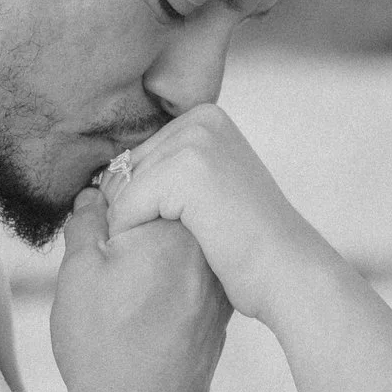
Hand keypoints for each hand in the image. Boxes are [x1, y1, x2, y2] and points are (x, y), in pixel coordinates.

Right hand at [48, 190, 230, 391]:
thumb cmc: (101, 346)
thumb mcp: (79, 271)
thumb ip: (88, 221)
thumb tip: (97, 195)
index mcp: (176, 230)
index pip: (147, 185)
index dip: (112, 200)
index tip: (96, 228)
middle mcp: (208, 255)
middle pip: (167, 217)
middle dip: (135, 228)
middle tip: (106, 262)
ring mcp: (218, 290)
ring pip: (179, 254)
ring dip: (151, 259)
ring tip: (120, 292)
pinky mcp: (219, 322)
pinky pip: (189, 287)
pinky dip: (165, 289)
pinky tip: (140, 316)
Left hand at [98, 104, 343, 323]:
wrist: (290, 273)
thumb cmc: (247, 245)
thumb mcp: (209, 191)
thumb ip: (167, 172)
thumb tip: (100, 179)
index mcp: (206, 117)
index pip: (134, 158)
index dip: (142, 201)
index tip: (186, 224)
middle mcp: (201, 119)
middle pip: (123, 170)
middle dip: (135, 211)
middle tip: (184, 238)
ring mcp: (197, 141)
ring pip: (120, 189)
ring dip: (136, 226)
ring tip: (185, 243)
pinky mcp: (187, 170)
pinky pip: (124, 206)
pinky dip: (135, 236)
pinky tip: (171, 250)